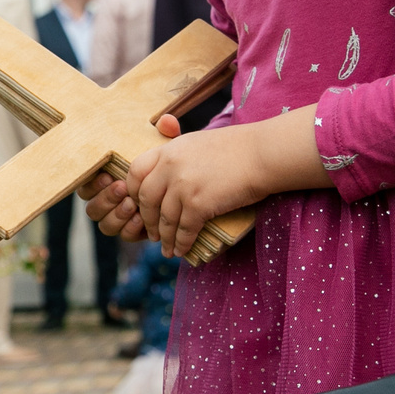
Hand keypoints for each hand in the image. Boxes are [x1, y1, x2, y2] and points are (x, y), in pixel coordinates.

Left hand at [126, 117, 269, 256]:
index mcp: (168, 150)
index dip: (132, 192)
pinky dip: (181, 243)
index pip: (135, 171)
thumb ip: (177, 156)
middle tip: (151, 233)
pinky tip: (181, 250)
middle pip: (145, 199)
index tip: (138, 205)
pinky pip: (184, 230)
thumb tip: (166, 177)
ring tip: (166, 249)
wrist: (262, 154)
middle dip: (147, 220)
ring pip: (164, 219)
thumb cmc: (236, 148)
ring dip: (164, 238)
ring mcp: (183, 186)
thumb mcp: (197, 143)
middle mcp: (170, 166)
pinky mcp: (199, 204)